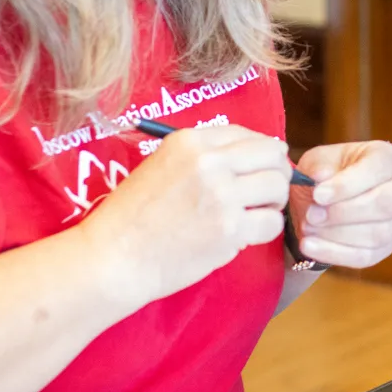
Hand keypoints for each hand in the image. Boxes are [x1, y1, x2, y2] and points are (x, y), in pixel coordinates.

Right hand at [84, 125, 292, 306]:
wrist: (113, 257)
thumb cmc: (134, 215)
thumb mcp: (162, 165)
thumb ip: (204, 156)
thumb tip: (260, 151)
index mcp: (190, 141)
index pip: (247, 134)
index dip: (261, 151)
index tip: (260, 166)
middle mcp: (209, 162)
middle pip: (272, 155)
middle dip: (277, 172)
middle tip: (267, 191)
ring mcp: (222, 195)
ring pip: (278, 187)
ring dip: (273, 202)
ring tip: (255, 212)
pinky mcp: (230, 229)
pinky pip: (272, 222)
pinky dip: (265, 229)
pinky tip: (247, 233)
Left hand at [289, 141, 391, 268]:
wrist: (324, 203)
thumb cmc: (327, 174)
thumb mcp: (318, 161)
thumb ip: (319, 165)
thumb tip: (322, 176)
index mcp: (390, 158)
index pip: (378, 170)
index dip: (348, 185)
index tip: (318, 195)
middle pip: (386, 204)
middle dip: (345, 213)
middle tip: (312, 215)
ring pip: (377, 234)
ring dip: (337, 234)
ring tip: (307, 228)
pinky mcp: (389, 246)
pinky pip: (366, 256)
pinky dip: (334, 253)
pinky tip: (310, 246)